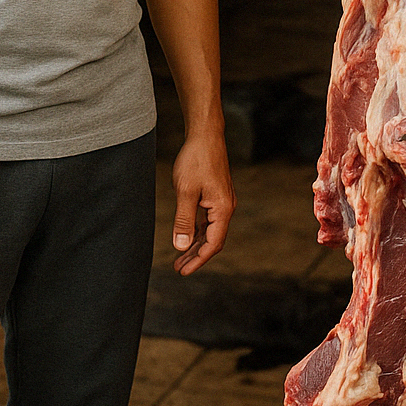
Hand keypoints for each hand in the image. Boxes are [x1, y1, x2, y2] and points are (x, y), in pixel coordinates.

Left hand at [170, 131, 235, 275]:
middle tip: (178, 268)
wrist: (205, 135)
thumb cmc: (196, 159)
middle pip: (212, 240)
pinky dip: (197, 230)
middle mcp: (226, 207)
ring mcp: (222, 201)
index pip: (212, 244)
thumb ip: (184, 221)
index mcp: (222, 209)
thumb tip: (181, 246)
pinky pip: (208, 220)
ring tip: (179, 256)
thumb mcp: (186, 192)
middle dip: (195, 255)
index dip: (198, 260)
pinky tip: (186, 236)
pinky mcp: (216, 195)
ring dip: (195, 244)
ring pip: (209, 231)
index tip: (183, 271)